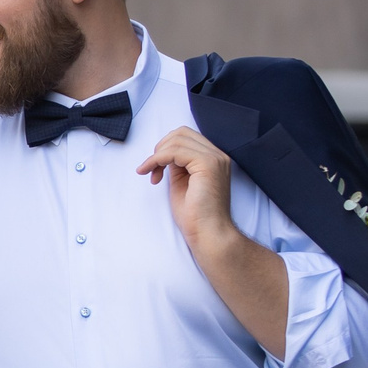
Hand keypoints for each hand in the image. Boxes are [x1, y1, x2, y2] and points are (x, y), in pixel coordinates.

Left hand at [136, 124, 290, 355]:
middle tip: (150, 170)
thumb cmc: (196, 217)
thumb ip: (177, 166)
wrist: (209, 235)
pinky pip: (174, 151)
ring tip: (151, 174)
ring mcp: (215, 158)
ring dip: (157, 154)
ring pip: (177, 139)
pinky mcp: (207, 165)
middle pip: (181, 133)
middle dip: (160, 148)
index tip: (154, 169)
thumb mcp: (181, 183)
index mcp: (213, 159)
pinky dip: (157, 159)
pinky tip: (149, 173)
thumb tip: (164, 154)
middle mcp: (218, 155)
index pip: (186, 137)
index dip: (165, 148)